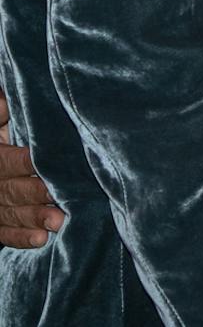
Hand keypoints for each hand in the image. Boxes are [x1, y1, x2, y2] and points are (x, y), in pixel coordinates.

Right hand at [0, 92, 60, 247]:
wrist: (1, 168)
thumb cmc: (4, 133)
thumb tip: (6, 101)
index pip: (5, 161)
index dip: (22, 162)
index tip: (41, 162)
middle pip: (10, 189)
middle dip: (33, 193)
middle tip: (55, 195)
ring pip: (9, 213)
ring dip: (32, 218)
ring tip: (58, 222)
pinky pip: (3, 232)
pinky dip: (20, 237)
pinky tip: (41, 240)